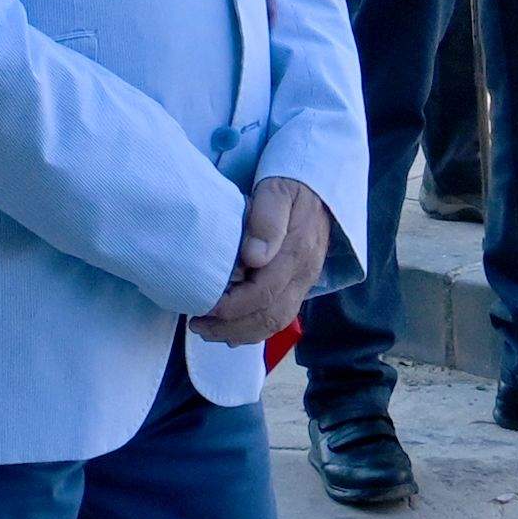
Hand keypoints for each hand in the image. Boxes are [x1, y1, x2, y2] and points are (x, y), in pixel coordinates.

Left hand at [204, 175, 330, 345]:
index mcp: (296, 252)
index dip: (232, 307)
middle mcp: (303, 273)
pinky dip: (254, 328)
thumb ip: (267, 220)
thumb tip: (254, 257)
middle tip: (197, 325)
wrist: (320, 186)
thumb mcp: (276, 191)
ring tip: (208, 331)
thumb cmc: (290, 185)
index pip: (264, 293)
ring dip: (241, 333)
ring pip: (276, 322)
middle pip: (270, 316)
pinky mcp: (300, 284)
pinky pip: (280, 316)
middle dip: (231, 327)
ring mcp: (304, 281)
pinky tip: (231, 331)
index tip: (203, 307)